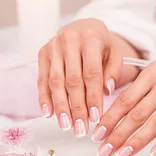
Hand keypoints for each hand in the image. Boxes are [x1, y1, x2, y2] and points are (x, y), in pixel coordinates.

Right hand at [38, 18, 140, 136]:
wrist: (81, 26)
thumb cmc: (100, 44)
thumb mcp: (114, 52)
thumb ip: (114, 70)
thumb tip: (107, 91)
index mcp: (90, 38)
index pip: (91, 73)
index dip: (92, 97)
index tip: (95, 118)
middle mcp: (69, 40)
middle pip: (72, 80)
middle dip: (76, 107)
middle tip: (80, 129)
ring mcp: (53, 47)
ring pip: (55, 81)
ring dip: (60, 106)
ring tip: (66, 125)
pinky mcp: (42, 53)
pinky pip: (41, 79)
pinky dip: (44, 97)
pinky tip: (48, 113)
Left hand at [92, 41, 155, 155]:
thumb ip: (140, 87)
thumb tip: (114, 110)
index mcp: (151, 73)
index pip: (125, 99)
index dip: (109, 118)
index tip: (96, 135)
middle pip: (137, 113)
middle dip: (118, 134)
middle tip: (104, 151)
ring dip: (138, 141)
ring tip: (123, 155)